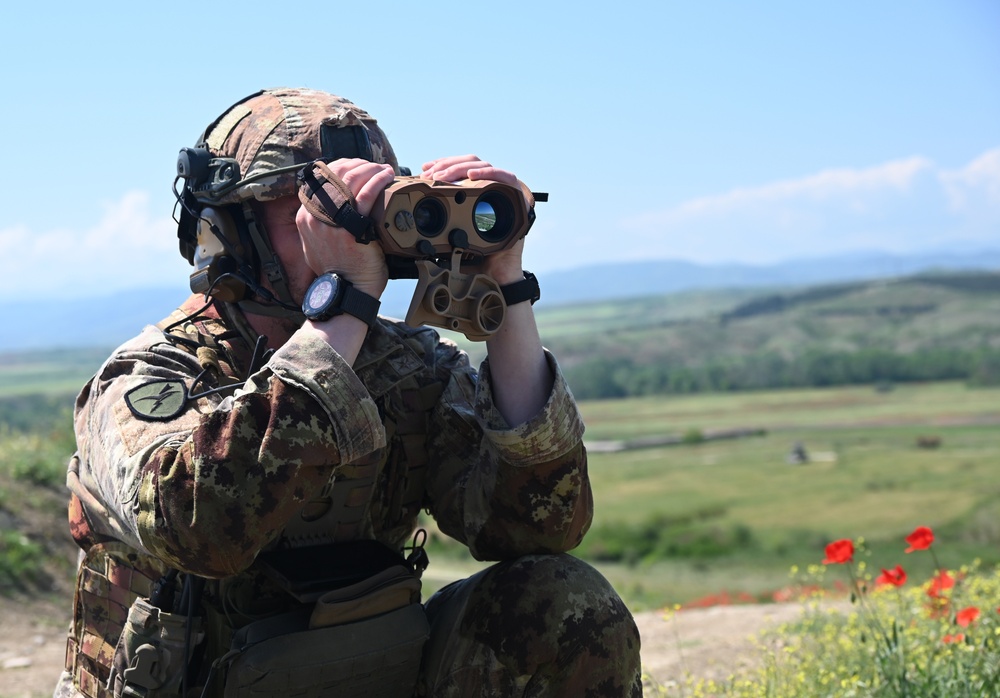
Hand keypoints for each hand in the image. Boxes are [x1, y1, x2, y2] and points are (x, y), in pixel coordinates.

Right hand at [295, 158, 395, 297]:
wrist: (347, 294)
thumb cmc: (340, 272)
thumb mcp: (317, 245)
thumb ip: (321, 224)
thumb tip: (333, 206)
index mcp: (305, 216)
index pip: (322, 177)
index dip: (344, 165)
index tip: (361, 166)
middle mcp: (314, 216)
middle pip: (337, 174)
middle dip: (360, 165)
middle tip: (376, 167)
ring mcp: (331, 222)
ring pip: (351, 179)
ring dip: (372, 169)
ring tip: (385, 170)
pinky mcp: (351, 228)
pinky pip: (366, 195)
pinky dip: (379, 181)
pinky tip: (388, 177)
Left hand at [422, 155, 527, 284]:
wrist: (495, 270)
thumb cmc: (476, 251)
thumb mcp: (453, 227)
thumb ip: (442, 215)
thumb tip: (420, 202)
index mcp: (477, 190)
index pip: (460, 167)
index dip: (442, 163)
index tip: (425, 168)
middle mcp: (491, 187)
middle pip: (469, 162)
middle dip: (447, 165)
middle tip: (431, 175)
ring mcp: (504, 190)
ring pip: (483, 166)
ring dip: (460, 168)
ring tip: (444, 176)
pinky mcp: (517, 196)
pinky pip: (505, 177)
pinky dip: (488, 173)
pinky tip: (471, 175)